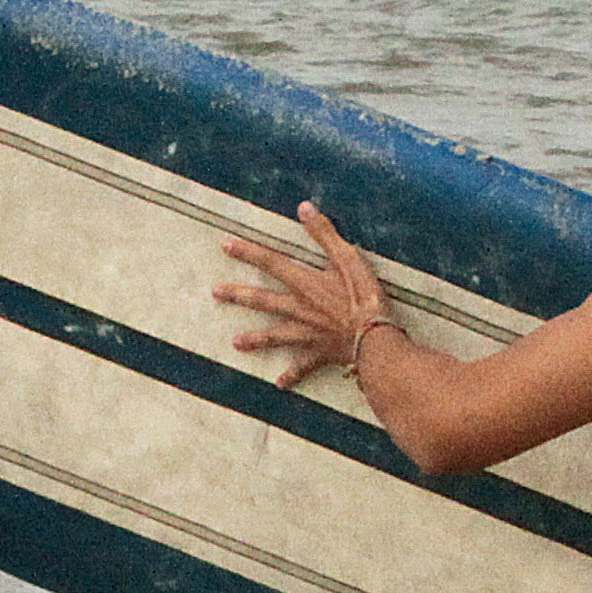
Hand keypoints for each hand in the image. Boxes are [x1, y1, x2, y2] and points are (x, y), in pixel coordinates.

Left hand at [215, 201, 392, 387]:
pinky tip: (280, 383)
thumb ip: (325, 234)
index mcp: (305, 283)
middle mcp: (299, 309)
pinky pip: (302, 367)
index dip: (248, 252)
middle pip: (263, 300)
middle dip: (238, 295)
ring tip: (235, 343)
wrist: (375, 340)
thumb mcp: (349, 259)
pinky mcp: (319, 354)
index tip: (226, 245)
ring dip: (255, 340)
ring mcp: (307, 334)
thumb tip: (304, 208)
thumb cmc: (364, 298)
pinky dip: (292, 375)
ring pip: (275, 336)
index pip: (270, 262)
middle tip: (216, 293)